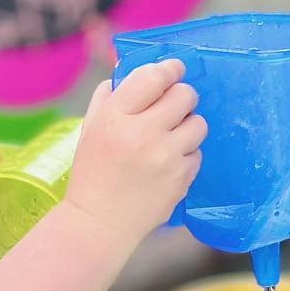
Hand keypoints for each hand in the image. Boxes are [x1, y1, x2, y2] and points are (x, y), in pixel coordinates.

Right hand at [64, 60, 205, 245]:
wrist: (100, 222)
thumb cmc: (93, 172)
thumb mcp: (91, 128)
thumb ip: (109, 97)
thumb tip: (134, 73)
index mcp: (116, 116)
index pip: (153, 77)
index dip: (170, 69)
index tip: (176, 68)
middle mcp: (143, 133)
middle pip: (184, 95)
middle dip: (182, 97)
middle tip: (175, 106)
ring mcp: (166, 157)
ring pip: (198, 123)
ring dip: (188, 125)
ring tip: (172, 137)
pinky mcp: (182, 178)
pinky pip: (197, 152)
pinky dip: (186, 154)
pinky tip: (169, 163)